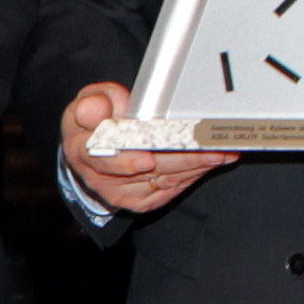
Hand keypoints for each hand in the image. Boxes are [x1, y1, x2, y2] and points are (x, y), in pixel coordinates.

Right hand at [59, 82, 235, 218]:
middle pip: (147, 170)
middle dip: (181, 157)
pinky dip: (193, 175)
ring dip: (196, 166)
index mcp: (82, 149)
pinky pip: (170, 189)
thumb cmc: (98, 120)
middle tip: (208, 147)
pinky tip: (211, 163)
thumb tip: (91, 110)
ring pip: (164, 180)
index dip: (127, 161)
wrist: (93, 148)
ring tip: (221, 151)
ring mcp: (120, 192)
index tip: (147, 159)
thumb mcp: (90, 102)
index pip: (104, 158)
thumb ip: (93, 103)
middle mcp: (100, 177)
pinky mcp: (140, 201)